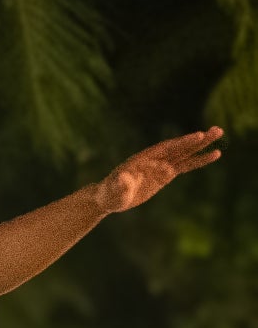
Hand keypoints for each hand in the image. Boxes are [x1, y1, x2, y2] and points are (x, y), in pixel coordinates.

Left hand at [95, 128, 221, 212]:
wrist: (109, 197)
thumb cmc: (110, 194)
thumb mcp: (114, 190)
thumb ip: (120, 184)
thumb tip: (124, 178)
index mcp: (143, 159)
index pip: (166, 148)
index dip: (182, 142)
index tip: (198, 135)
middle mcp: (154, 159)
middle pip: (179, 147)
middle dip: (197, 139)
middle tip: (217, 130)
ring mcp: (160, 166)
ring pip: (184, 154)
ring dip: (202, 146)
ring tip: (219, 135)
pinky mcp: (165, 174)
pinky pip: (184, 166)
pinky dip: (198, 160)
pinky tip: (213, 155)